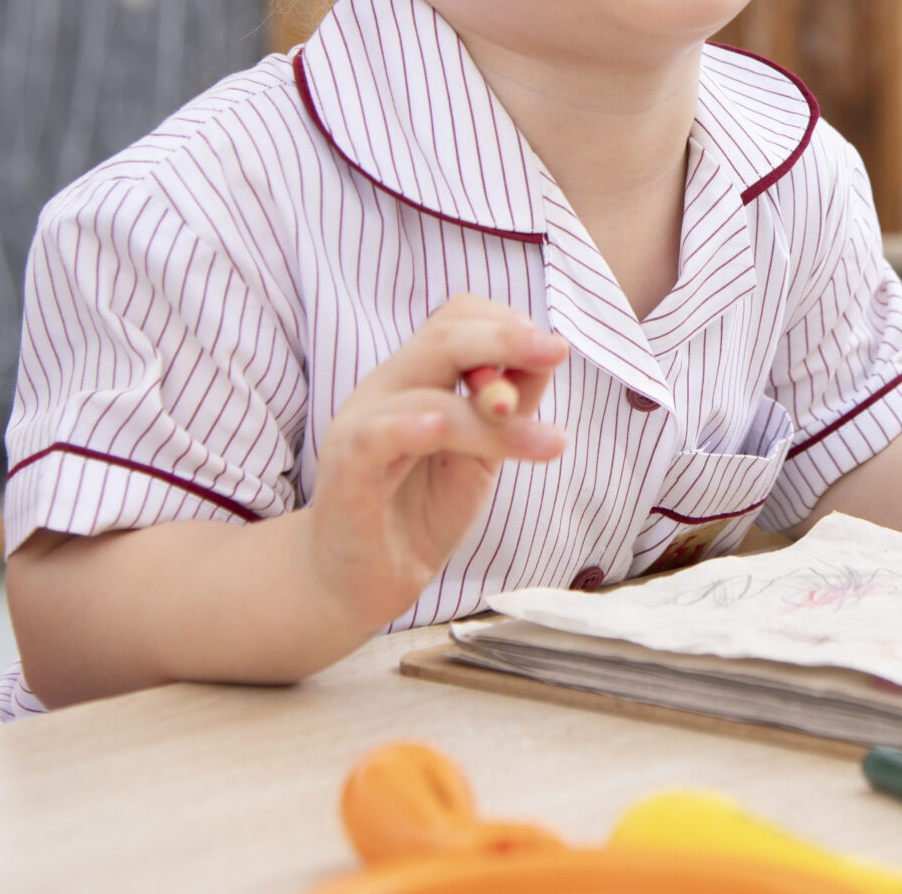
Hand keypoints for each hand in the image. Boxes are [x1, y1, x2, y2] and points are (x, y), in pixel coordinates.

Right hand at [302, 297, 568, 633]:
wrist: (361, 581)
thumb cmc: (422, 509)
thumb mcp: (481, 451)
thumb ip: (509, 405)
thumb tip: (550, 353)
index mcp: (414, 377)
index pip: (457, 319)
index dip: (507, 326)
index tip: (553, 351)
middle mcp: (384, 390)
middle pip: (442, 339)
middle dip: (505, 341)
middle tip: (555, 351)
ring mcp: (360, 429)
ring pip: (429, 397)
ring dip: (494, 417)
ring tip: (545, 443)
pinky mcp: (347, 476)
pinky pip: (374, 439)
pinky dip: (408, 428)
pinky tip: (440, 429)